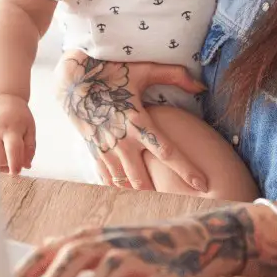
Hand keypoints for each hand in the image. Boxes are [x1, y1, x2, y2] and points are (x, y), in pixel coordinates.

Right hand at [0, 94, 35, 174]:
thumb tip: (25, 166)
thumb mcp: (30, 128)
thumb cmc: (18, 114)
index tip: (16, 172)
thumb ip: (30, 148)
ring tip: (5, 153)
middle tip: (13, 160)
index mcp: (11, 128)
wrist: (1, 98)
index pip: (13, 149)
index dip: (15, 164)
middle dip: (6, 165)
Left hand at [15, 209, 251, 276]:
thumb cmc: (143, 246)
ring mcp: (140, 254)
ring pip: (109, 269)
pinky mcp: (167, 271)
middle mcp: (112, 242)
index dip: (26, 272)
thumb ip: (71, 250)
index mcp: (92, 237)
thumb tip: (37, 256)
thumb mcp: (104, 243)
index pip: (50, 251)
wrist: (196, 238)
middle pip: (75, 257)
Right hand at [56, 52, 206, 192]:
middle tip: (179, 205)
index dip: (186, 170)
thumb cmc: (111, 72)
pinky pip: (107, 179)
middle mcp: (122, 141)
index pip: (167, 153)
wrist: (73, 80)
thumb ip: (174, 75)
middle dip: (161, 196)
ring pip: (124, 184)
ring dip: (140, 196)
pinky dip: (119, 190)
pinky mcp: (94, 152)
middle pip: (143, 180)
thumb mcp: (143, 70)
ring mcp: (106, 150)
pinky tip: (130, 199)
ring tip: (158, 207)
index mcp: (138, 123)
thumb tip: (201, 86)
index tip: (202, 184)